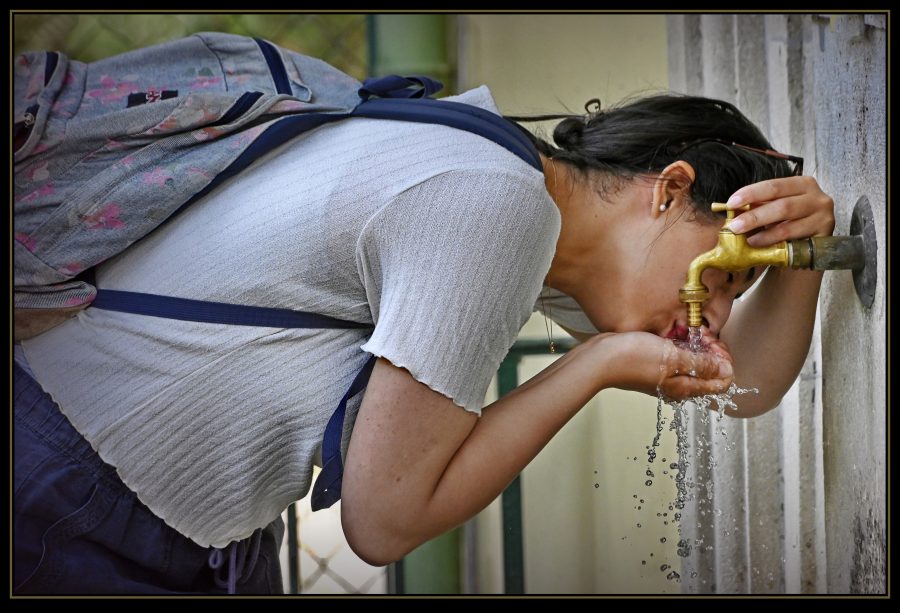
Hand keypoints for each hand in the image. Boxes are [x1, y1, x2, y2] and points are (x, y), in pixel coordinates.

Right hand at [591, 331, 733, 400]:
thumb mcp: (672, 358)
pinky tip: (676, 335)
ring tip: (690, 332)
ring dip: (698, 347)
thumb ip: (701, 364)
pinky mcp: (656, 366)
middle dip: (713, 353)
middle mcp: (678, 386)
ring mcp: (666, 376)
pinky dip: (683, 346)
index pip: (722, 383)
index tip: (716, 345)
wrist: (599, 359)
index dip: (725, 363)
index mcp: (685, 388)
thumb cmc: (631, 359)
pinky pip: (679, 357)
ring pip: (695, 363)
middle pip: (710, 373)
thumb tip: (727, 372)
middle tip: (702, 335)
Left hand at [724, 176, 834, 246]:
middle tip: (734, 226)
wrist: (807, 246)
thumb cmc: (788, 223)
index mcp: (802, 184)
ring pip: (789, 225)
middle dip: (754, 216)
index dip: (751, 193)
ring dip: (764, 234)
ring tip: (747, 240)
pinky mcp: (824, 236)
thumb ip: (760, 206)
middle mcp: (817, 197)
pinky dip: (776, 244)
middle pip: (782, 205)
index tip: (731, 203)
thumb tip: (732, 209)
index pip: (774, 186)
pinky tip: (763, 246)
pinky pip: (795, 241)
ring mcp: (824, 217)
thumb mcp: (774, 209)